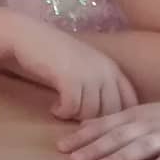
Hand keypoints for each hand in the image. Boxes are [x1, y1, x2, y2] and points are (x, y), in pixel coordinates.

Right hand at [14, 25, 138, 120]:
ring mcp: (88, 74)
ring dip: (75, 116)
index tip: (102, 123)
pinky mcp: (69, 79)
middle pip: (110, 112)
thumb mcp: (87, 66)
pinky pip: (72, 108)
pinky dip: (62, 112)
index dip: (119, 116)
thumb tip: (111, 114)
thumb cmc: (56, 53)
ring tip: (63, 110)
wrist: (29, 36)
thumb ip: (101, 84)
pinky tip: (55, 108)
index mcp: (112, 68)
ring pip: (90, 113)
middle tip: (77, 118)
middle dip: (94, 121)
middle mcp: (105, 71)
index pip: (129, 101)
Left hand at [58, 97, 159, 159]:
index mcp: (139, 115)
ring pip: (143, 145)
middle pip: (118, 136)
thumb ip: (123, 122)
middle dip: (93, 148)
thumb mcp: (150, 113)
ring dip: (122, 156)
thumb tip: (90, 128)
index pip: (105, 124)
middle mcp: (151, 122)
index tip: (61, 146)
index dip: (83, 135)